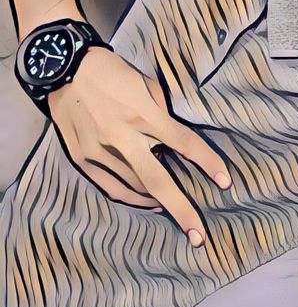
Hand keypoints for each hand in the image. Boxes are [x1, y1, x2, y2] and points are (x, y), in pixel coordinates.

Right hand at [48, 47, 231, 247]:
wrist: (64, 70)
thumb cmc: (113, 72)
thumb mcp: (146, 84)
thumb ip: (163, 113)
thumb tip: (173, 141)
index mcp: (143, 113)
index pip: (184, 143)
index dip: (207, 163)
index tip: (225, 182)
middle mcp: (122, 136)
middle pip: (157, 180)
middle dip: (181, 209)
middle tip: (199, 235)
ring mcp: (99, 151)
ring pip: (136, 187)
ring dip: (159, 200)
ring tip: (176, 206)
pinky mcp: (83, 159)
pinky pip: (113, 188)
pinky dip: (133, 199)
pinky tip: (149, 203)